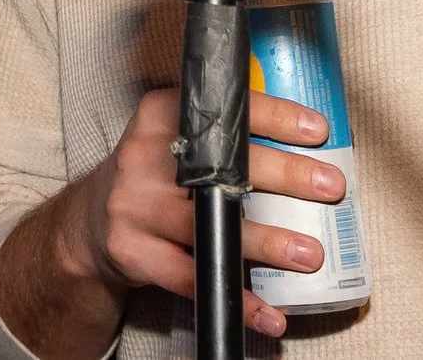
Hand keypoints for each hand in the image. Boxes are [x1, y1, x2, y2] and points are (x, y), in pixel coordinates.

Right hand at [53, 85, 346, 339]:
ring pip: (207, 225)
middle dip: (284, 176)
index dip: (272, 117)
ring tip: (308, 252)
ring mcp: (134, 206)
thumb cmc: (152, 176)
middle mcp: (142, 156)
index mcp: (157, 116)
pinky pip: (191, 280)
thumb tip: (300, 134)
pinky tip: (268, 312)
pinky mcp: (133, 252)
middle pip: (220, 166)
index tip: (317, 130)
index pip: (219, 110)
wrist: (93, 222)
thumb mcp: (172, 138)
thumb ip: (219, 133)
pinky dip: (235, 299)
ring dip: (266, 242)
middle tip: (330, 186)